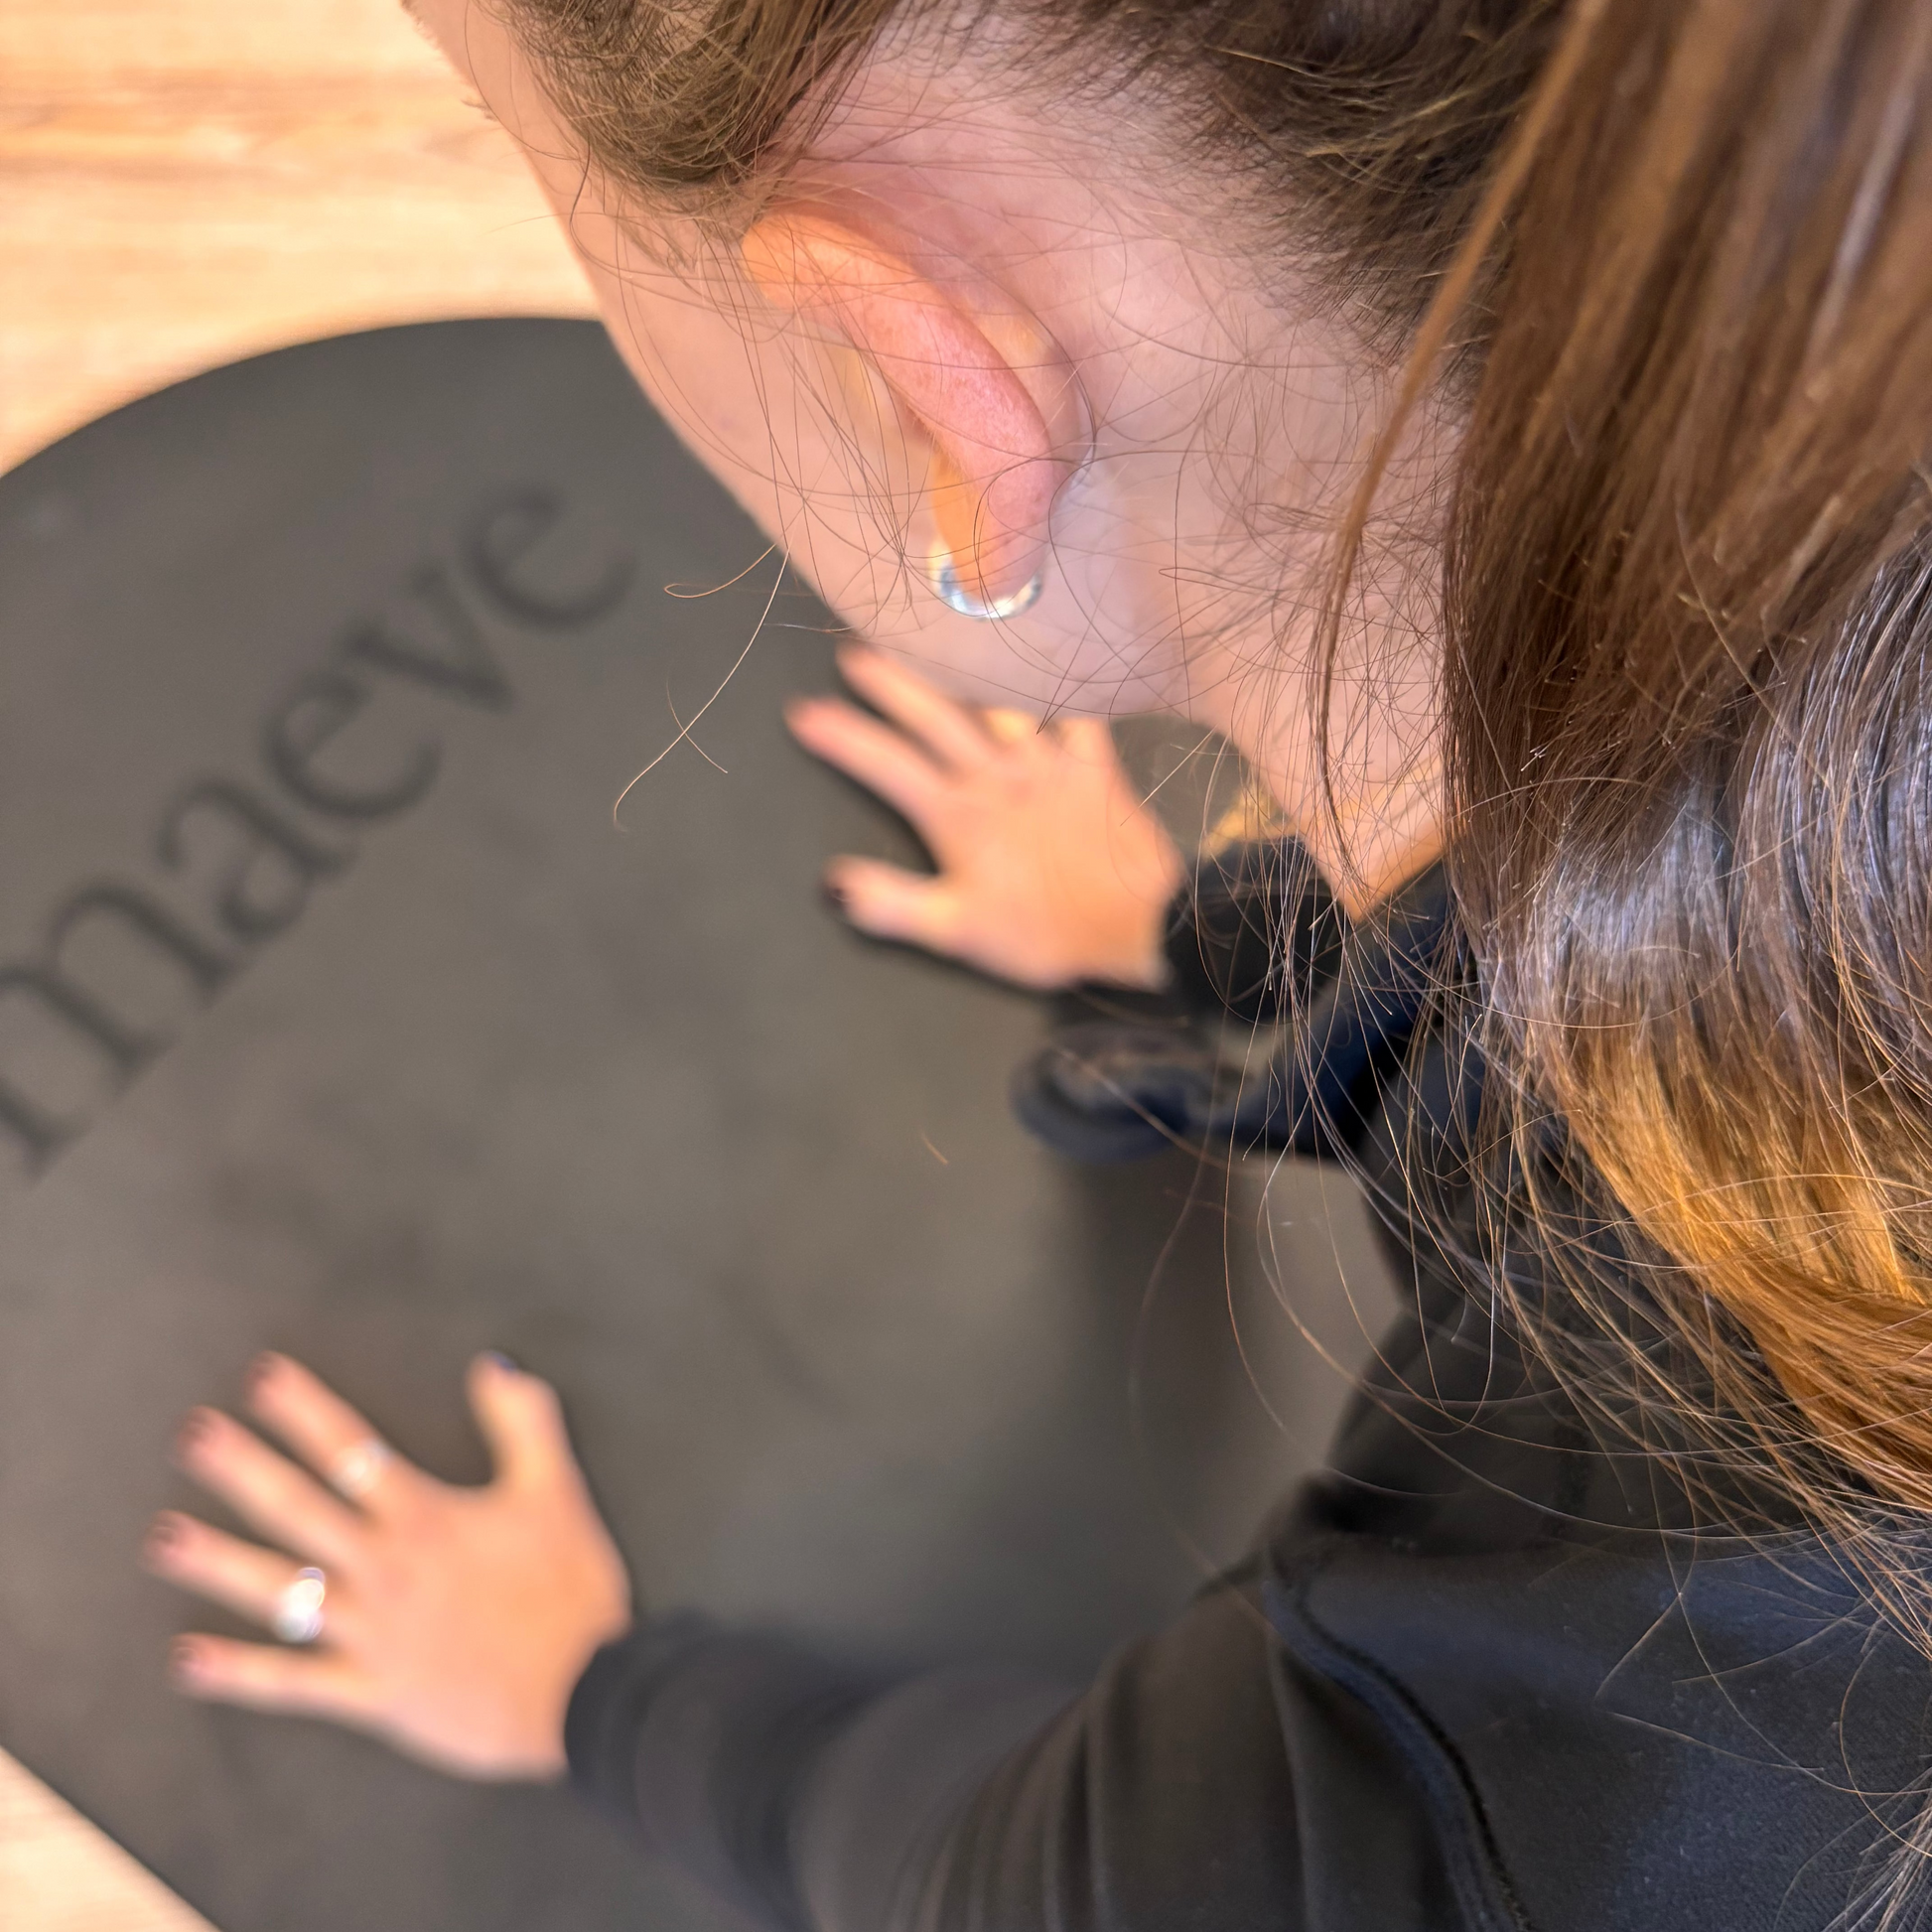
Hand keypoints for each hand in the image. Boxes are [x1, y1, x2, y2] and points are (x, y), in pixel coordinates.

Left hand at [145, 1352, 631, 1780]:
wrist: (583, 1692)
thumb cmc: (571, 1588)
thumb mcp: (558, 1491)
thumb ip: (524, 1422)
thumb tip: (491, 1365)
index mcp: (426, 1518)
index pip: (351, 1450)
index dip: (304, 1410)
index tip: (262, 1377)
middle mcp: (385, 1570)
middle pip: (299, 1510)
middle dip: (242, 1467)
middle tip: (191, 1436)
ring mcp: (371, 1634)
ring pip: (280, 1592)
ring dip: (218, 1562)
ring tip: (164, 1537)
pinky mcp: (371, 1692)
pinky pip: (293, 1683)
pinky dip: (239, 1673)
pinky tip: (187, 1658)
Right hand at [786, 645, 1185, 990]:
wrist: (1140, 922)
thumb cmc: (1045, 932)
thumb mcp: (959, 932)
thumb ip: (893, 904)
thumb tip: (833, 881)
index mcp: (957, 815)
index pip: (887, 766)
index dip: (842, 737)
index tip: (803, 710)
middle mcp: (996, 775)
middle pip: (933, 718)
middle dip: (890, 684)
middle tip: (853, 652)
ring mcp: (1048, 763)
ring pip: (997, 704)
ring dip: (963, 673)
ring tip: (940, 644)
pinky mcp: (1095, 764)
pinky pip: (1074, 711)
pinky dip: (1059, 687)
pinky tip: (1048, 665)